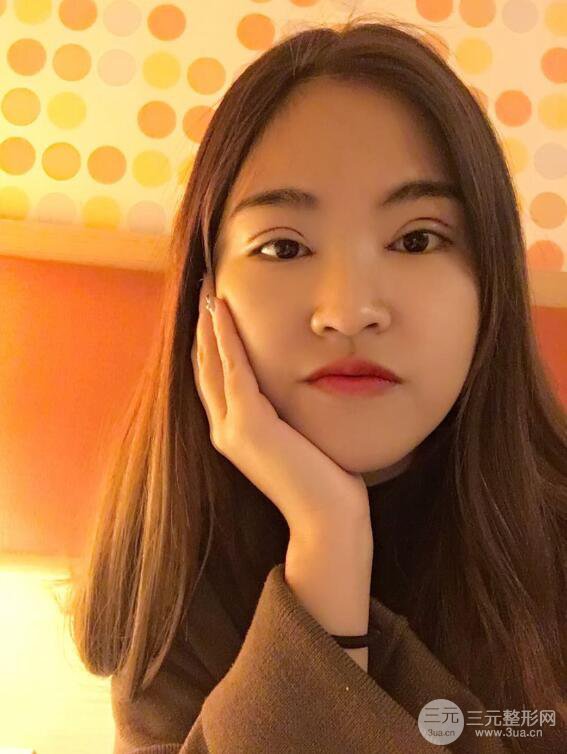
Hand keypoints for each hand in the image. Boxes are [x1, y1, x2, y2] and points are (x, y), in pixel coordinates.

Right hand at [190, 273, 371, 540]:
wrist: (327, 516)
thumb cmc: (324, 479)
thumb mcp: (301, 436)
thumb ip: (290, 414)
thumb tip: (302, 388)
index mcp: (235, 434)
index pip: (215, 379)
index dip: (210, 344)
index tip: (213, 311)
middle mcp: (225, 430)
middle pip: (204, 367)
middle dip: (203, 327)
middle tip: (203, 290)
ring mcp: (232, 428)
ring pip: (212, 364)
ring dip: (209, 324)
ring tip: (208, 291)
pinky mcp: (249, 424)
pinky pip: (233, 369)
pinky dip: (226, 338)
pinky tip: (223, 311)